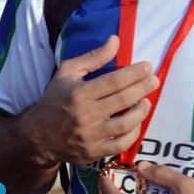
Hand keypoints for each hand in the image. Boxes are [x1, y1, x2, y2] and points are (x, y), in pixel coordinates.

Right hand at [20, 35, 157, 166]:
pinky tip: (137, 122)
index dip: (134, 73)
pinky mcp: (94, 152)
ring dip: (141, 111)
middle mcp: (85, 115)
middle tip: (154, 80)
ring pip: (125, 124)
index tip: (147, 66)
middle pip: (122, 100)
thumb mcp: (67, 72)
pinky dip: (133, 134)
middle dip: (143, 88)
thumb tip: (116, 40)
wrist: (39, 135)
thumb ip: (93, 57)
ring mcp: (90, 136)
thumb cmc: (55, 99)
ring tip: (147, 101)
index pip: (113, 81)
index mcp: (78, 93)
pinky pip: (120, 145)